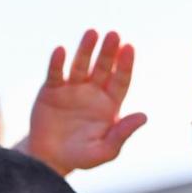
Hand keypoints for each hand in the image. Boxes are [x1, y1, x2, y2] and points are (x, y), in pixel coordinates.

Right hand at [22, 29, 146, 174]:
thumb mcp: (104, 151)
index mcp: (109, 103)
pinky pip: (55, 74)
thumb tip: (143, 116)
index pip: (120, 79)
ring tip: (91, 32)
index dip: (125, 64)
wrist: (47, 160)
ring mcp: (71, 89)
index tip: (129, 48)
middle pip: (102, 67)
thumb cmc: (79, 157)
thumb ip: (122, 134)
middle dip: (108, 51)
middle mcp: (92, 92)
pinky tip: (61, 51)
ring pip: (80, 65)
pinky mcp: (51, 91)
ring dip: (85, 49)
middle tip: (113, 34)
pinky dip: (57, 62)